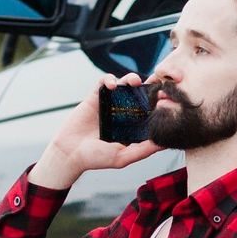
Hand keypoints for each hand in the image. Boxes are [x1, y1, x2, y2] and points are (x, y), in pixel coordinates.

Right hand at [27, 73, 163, 189]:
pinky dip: (109, 79)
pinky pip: (104, 82)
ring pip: (124, 85)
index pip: (148, 110)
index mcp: (131, 126)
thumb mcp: (123, 157)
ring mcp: (109, 103)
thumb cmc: (95, 158)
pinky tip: (112, 85)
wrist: (69, 153)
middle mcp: (122, 113)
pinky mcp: (95, 97)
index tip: (167, 96)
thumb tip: (164, 143)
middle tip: (156, 82)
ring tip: (134, 81)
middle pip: (138, 94)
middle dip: (147, 85)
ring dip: (130, 79)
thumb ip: (143, 150)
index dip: (157, 102)